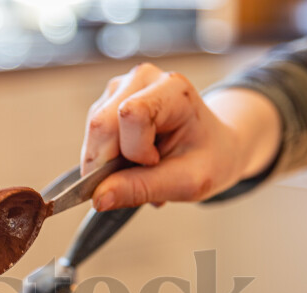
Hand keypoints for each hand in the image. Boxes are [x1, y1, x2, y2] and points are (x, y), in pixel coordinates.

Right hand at [81, 63, 281, 210]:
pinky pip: (91, 139)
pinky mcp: (107, 103)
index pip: (131, 115)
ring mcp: (121, 88)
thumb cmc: (208, 159)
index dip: (135, 150)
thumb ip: (140, 189)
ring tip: (140, 170)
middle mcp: (142, 80)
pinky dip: (105, 160)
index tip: (155, 164)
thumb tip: (97, 198)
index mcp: (172, 89)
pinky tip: (130, 162)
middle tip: (137, 180)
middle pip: (101, 125)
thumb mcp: (185, 182)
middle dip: (109, 165)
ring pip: (92, 133)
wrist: (215, 147)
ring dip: (108, 164)